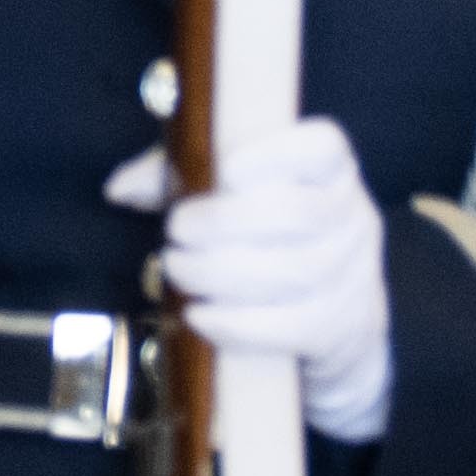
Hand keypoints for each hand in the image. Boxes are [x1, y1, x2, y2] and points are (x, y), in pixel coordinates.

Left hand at [166, 111, 397, 445]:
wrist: (335, 319)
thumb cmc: (269, 233)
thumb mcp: (229, 190)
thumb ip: (178, 175)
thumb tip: (120, 189)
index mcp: (329, 170)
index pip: (324, 147)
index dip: (275, 154)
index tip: (224, 169)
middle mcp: (352, 217)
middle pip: (298, 214)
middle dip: (224, 222)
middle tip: (175, 231)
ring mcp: (354, 274)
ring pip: (296, 272)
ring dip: (221, 273)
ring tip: (177, 269)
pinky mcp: (342, 327)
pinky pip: (294, 327)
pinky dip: (239, 324)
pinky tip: (199, 315)